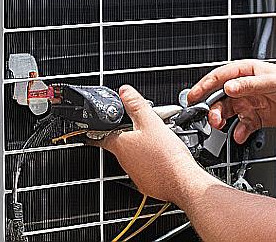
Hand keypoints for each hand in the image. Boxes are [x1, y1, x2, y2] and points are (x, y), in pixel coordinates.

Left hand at [96, 86, 215, 203]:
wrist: (182, 182)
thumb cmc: (167, 156)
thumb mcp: (151, 122)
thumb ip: (136, 104)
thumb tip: (124, 91)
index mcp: (120, 145)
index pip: (100, 136)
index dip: (97, 130)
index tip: (93, 129)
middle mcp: (124, 161)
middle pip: (122, 143)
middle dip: (131, 134)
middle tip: (146, 126)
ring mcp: (135, 174)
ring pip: (135, 156)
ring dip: (143, 148)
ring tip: (161, 141)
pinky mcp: (147, 183)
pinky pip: (146, 169)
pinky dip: (153, 162)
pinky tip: (165, 157)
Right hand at [188, 60, 275, 143]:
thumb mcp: (271, 82)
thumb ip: (249, 85)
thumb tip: (229, 87)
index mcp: (246, 72)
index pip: (220, 77)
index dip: (204, 86)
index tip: (193, 96)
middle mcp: (244, 87)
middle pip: (220, 97)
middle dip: (212, 108)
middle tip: (210, 117)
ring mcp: (248, 102)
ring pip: (227, 112)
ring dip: (222, 120)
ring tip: (221, 126)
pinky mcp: (254, 117)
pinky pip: (241, 126)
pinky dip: (239, 132)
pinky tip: (239, 135)